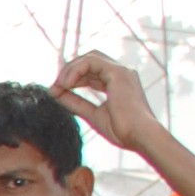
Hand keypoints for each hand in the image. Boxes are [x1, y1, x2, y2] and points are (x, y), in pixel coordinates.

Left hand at [53, 51, 167, 157]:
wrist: (140, 136)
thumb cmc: (122, 131)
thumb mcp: (92, 115)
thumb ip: (76, 103)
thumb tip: (55, 93)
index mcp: (117, 83)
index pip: (90, 73)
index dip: (71, 79)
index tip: (55, 92)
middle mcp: (120, 74)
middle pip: (88, 61)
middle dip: (68, 71)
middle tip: (54, 87)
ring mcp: (121, 71)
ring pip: (89, 58)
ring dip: (70, 70)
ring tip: (58, 86)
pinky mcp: (118, 72)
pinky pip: (91, 61)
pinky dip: (75, 70)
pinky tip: (66, 84)